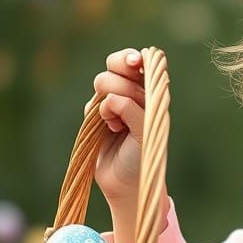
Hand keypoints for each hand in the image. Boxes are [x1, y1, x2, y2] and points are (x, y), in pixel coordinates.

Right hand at [90, 47, 146, 206]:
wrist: (126, 184)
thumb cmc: (144, 157)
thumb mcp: (146, 133)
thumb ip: (134, 112)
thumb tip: (113, 98)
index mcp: (151, 93)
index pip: (140, 63)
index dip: (133, 58)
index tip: (135, 61)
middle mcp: (132, 94)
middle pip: (115, 65)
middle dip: (119, 79)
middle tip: (129, 98)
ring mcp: (113, 103)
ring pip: (101, 81)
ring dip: (109, 99)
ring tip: (119, 123)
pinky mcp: (96, 116)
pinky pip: (91, 102)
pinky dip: (99, 113)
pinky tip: (111, 129)